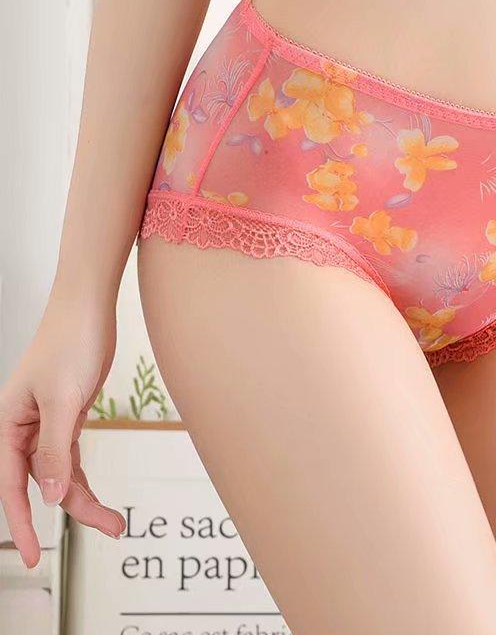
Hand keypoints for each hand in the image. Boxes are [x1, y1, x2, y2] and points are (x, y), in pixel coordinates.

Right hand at [0, 289, 125, 567]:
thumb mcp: (64, 400)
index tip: (31, 557)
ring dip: (84, 495)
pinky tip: (96, 494)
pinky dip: (82, 475)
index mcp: (9, 425)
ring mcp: (46, 423)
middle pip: (42, 482)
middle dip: (74, 508)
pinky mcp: (67, 415)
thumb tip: (48, 496)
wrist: (88, 308)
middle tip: (111, 528)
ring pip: (59, 472)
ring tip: (115, 522)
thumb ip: (54, 450)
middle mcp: (22, 428)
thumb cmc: (70, 343)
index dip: (21, 522)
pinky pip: (70, 456)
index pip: (10, 485)